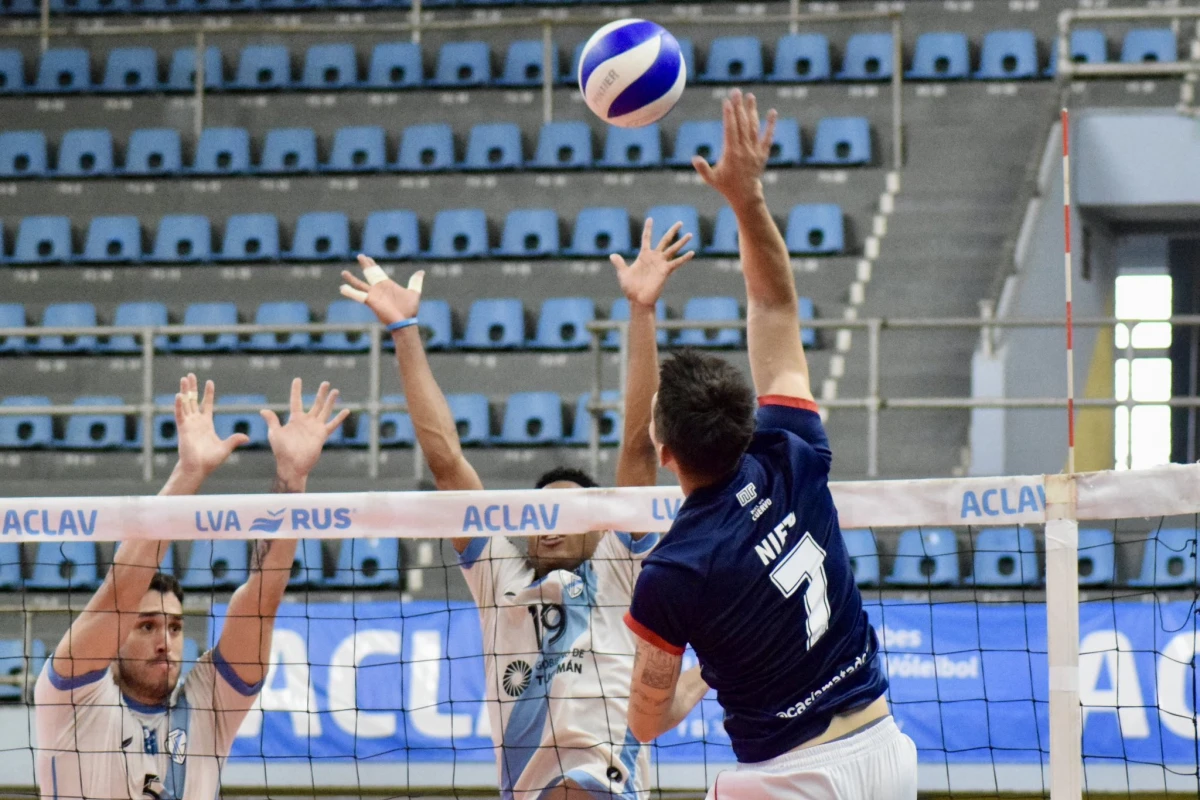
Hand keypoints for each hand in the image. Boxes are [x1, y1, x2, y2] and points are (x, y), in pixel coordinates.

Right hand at [174, 373, 247, 478]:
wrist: (198, 469)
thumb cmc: (210, 461)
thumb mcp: (225, 448)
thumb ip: (234, 440)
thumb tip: (247, 437)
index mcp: (206, 424)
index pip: (207, 405)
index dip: (208, 393)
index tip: (210, 382)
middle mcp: (196, 422)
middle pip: (193, 400)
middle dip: (192, 387)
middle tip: (190, 375)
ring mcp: (189, 424)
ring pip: (186, 403)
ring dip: (184, 391)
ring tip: (184, 378)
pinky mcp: (183, 429)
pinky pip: (180, 415)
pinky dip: (179, 405)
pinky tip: (179, 395)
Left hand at [261, 378, 349, 485]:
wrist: (292, 464)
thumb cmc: (282, 451)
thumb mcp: (275, 433)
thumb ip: (272, 421)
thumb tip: (263, 410)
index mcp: (295, 419)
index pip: (296, 401)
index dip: (296, 390)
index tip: (298, 380)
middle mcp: (307, 421)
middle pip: (316, 403)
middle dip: (321, 393)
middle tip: (325, 383)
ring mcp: (315, 427)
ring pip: (325, 410)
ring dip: (330, 401)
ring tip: (336, 391)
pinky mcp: (322, 435)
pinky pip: (332, 424)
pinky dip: (339, 418)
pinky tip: (346, 410)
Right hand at [340, 254, 423, 326]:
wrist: (405, 321)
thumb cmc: (409, 309)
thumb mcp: (414, 292)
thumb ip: (415, 282)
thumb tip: (421, 272)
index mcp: (387, 284)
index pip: (377, 271)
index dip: (372, 264)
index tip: (367, 257)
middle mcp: (378, 288)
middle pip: (369, 273)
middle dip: (365, 264)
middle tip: (359, 255)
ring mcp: (373, 295)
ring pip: (360, 284)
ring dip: (352, 279)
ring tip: (343, 272)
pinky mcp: (371, 301)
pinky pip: (358, 295)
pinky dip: (350, 292)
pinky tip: (342, 288)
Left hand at [611, 219, 694, 307]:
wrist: (638, 300)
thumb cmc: (630, 288)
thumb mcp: (623, 274)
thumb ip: (619, 263)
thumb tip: (612, 255)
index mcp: (644, 255)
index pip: (647, 238)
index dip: (648, 228)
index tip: (650, 218)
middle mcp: (654, 257)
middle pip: (665, 240)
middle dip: (672, 231)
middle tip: (680, 222)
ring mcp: (661, 264)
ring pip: (673, 249)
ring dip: (681, 242)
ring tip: (690, 234)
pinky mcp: (665, 271)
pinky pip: (676, 263)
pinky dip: (684, 258)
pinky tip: (692, 253)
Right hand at [693, 89, 777, 210]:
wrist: (746, 196)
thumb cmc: (726, 186)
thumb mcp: (711, 179)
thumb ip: (703, 169)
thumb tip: (694, 158)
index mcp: (731, 153)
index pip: (730, 129)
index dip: (729, 115)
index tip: (727, 101)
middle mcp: (744, 149)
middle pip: (742, 123)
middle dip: (739, 107)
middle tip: (736, 91)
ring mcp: (755, 150)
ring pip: (754, 127)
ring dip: (752, 111)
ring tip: (750, 96)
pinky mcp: (763, 153)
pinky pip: (768, 137)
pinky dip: (770, 125)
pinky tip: (773, 112)